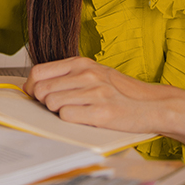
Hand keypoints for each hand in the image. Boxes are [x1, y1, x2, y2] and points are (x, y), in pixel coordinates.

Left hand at [23, 57, 184, 153]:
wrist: (153, 104)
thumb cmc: (121, 92)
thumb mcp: (94, 73)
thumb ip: (67, 76)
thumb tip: (34, 85)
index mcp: (81, 63)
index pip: (38, 72)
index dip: (32, 86)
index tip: (35, 95)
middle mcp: (86, 75)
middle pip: (41, 89)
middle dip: (42, 102)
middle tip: (56, 107)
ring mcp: (94, 93)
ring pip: (51, 103)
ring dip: (57, 112)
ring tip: (74, 112)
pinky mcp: (101, 113)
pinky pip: (66, 117)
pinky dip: (69, 121)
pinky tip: (83, 119)